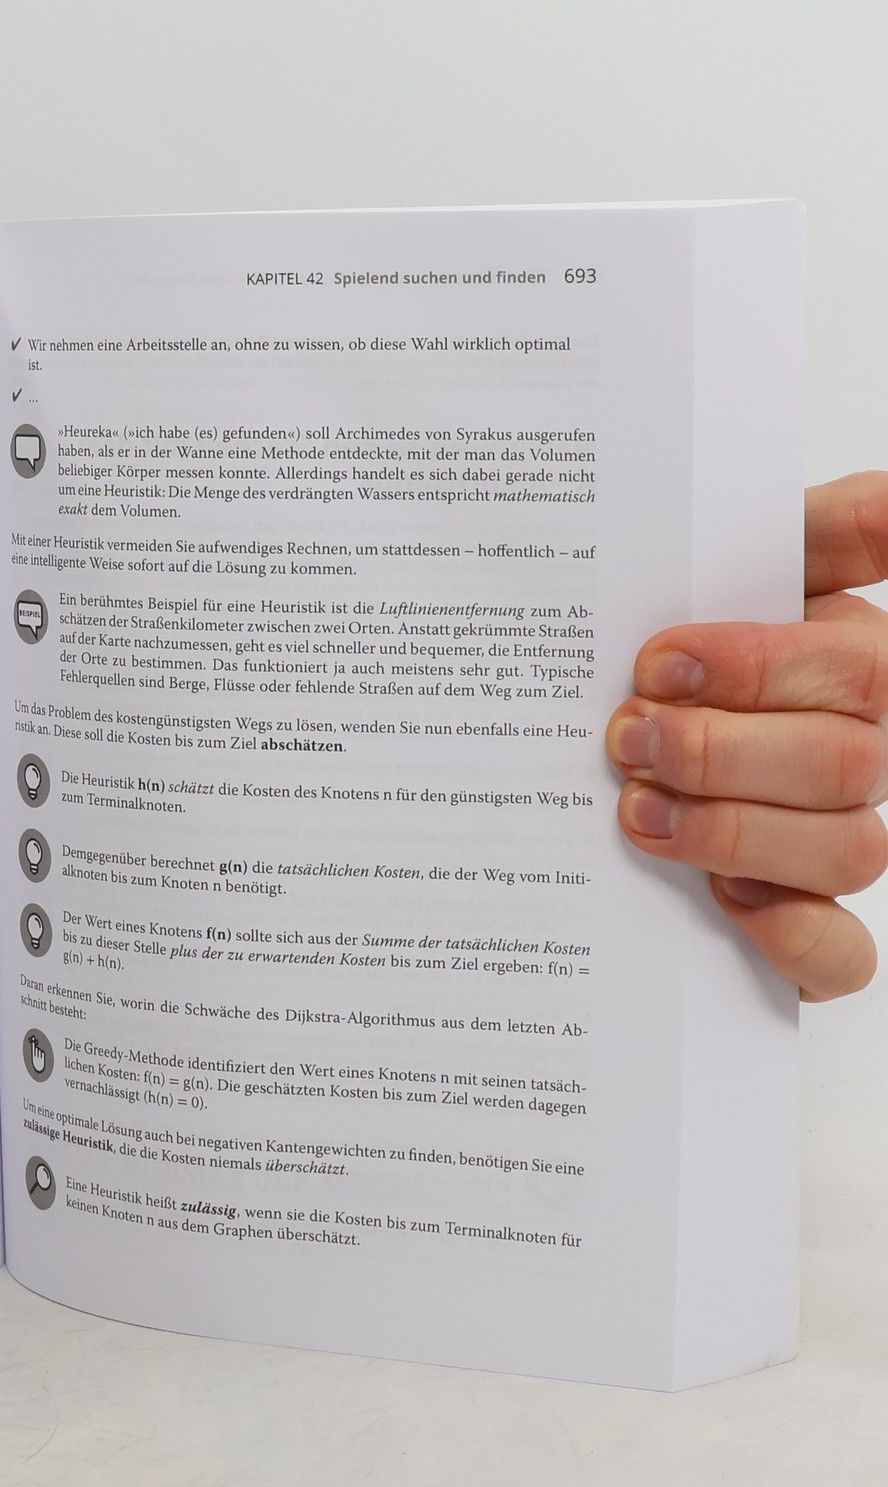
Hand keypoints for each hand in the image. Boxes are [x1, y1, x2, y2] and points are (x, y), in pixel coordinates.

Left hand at [609, 471, 887, 999]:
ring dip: (734, 831)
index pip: (857, 664)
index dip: (759, 665)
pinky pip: (840, 955)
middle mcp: (862, 754)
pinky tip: (727, 901)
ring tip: (634, 810)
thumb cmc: (680, 644)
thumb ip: (814, 531)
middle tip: (626, 736)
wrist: (623, 719)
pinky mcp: (808, 925)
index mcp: (851, 664)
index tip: (657, 661)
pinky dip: (791, 936)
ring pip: (847, 852)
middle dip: (721, 750)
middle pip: (846, 761)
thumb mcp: (740, 568)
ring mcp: (839, 838)